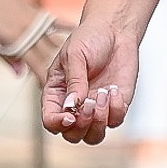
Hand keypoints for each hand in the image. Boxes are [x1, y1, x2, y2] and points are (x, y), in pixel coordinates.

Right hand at [43, 18, 139, 143]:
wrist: (115, 31)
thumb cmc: (89, 39)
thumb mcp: (75, 55)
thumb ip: (74, 81)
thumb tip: (72, 106)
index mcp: (56, 95)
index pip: (50, 121)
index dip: (58, 124)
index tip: (70, 115)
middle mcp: (74, 107)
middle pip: (72, 135)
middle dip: (82, 124)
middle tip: (90, 101)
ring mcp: (96, 108)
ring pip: (93, 136)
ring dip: (98, 122)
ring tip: (103, 94)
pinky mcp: (116, 105)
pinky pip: (115, 121)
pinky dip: (116, 110)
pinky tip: (115, 90)